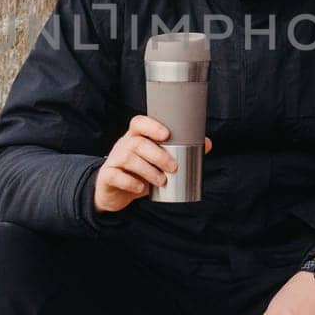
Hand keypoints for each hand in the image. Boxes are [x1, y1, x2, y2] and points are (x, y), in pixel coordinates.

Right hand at [93, 115, 212, 212]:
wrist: (114, 192)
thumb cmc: (140, 172)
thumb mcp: (157, 162)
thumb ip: (178, 153)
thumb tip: (207, 143)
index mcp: (136, 137)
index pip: (139, 123)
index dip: (152, 126)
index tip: (167, 135)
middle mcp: (123, 145)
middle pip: (138, 142)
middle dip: (158, 155)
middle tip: (173, 167)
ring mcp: (114, 160)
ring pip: (129, 158)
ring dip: (148, 170)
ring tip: (162, 180)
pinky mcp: (107, 176)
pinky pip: (116, 175)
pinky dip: (130, 182)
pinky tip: (141, 188)